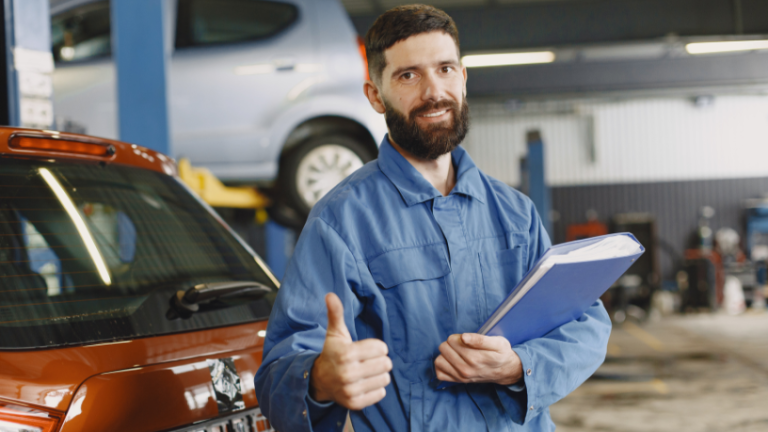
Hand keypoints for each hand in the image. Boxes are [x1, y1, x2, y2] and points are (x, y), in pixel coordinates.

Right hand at [310, 293, 392, 409]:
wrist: (319, 381)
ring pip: (385, 379)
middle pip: (386, 364)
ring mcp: (351, 390)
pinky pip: (381, 393)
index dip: (377, 347)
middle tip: (368, 361)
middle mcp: (348, 374)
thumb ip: (336, 313)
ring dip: (379, 374)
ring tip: (367, 372)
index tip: (366, 349)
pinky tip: (365, 383)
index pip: (381, 348)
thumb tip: (330, 295)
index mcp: (346, 354)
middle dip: (380, 360)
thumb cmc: (332, 353)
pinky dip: (376, 388)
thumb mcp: (335, 333)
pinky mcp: (355, 403)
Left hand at [434, 333, 522, 385]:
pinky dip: (443, 366)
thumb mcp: (498, 342)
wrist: (505, 371)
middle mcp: (466, 369)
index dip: (458, 336)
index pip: (452, 340)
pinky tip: (451, 361)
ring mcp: (461, 376)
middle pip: (444, 348)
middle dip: (451, 343)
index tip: (466, 339)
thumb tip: (463, 337)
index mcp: (475, 358)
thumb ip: (480, 339)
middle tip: (462, 346)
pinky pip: (439, 373)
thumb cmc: (501, 354)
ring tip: (456, 353)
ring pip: (439, 360)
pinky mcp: (458, 381)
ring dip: (445, 354)